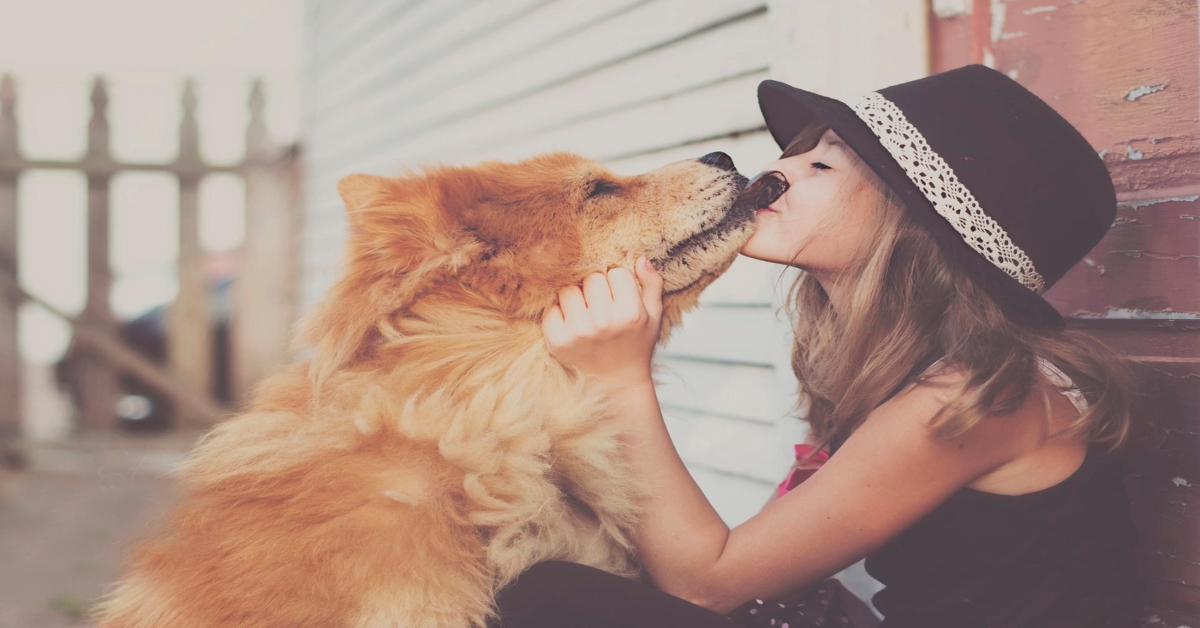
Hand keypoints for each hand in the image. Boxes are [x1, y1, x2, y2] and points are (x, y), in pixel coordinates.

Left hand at [541, 256, 663, 387]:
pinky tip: (572, 323)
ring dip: (576, 297)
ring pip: (569, 290)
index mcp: (630, 314)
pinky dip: (559, 312)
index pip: (617, 273)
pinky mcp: (558, 341)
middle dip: (596, 287)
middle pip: (592, 278)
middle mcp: (603, 322)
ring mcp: (578, 332)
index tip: (619, 297)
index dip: (618, 282)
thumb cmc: (636, 346)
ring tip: (586, 312)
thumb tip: (640, 258)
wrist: (617, 384)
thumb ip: (652, 285)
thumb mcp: (653, 317)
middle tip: (601, 304)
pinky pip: (551, 308)